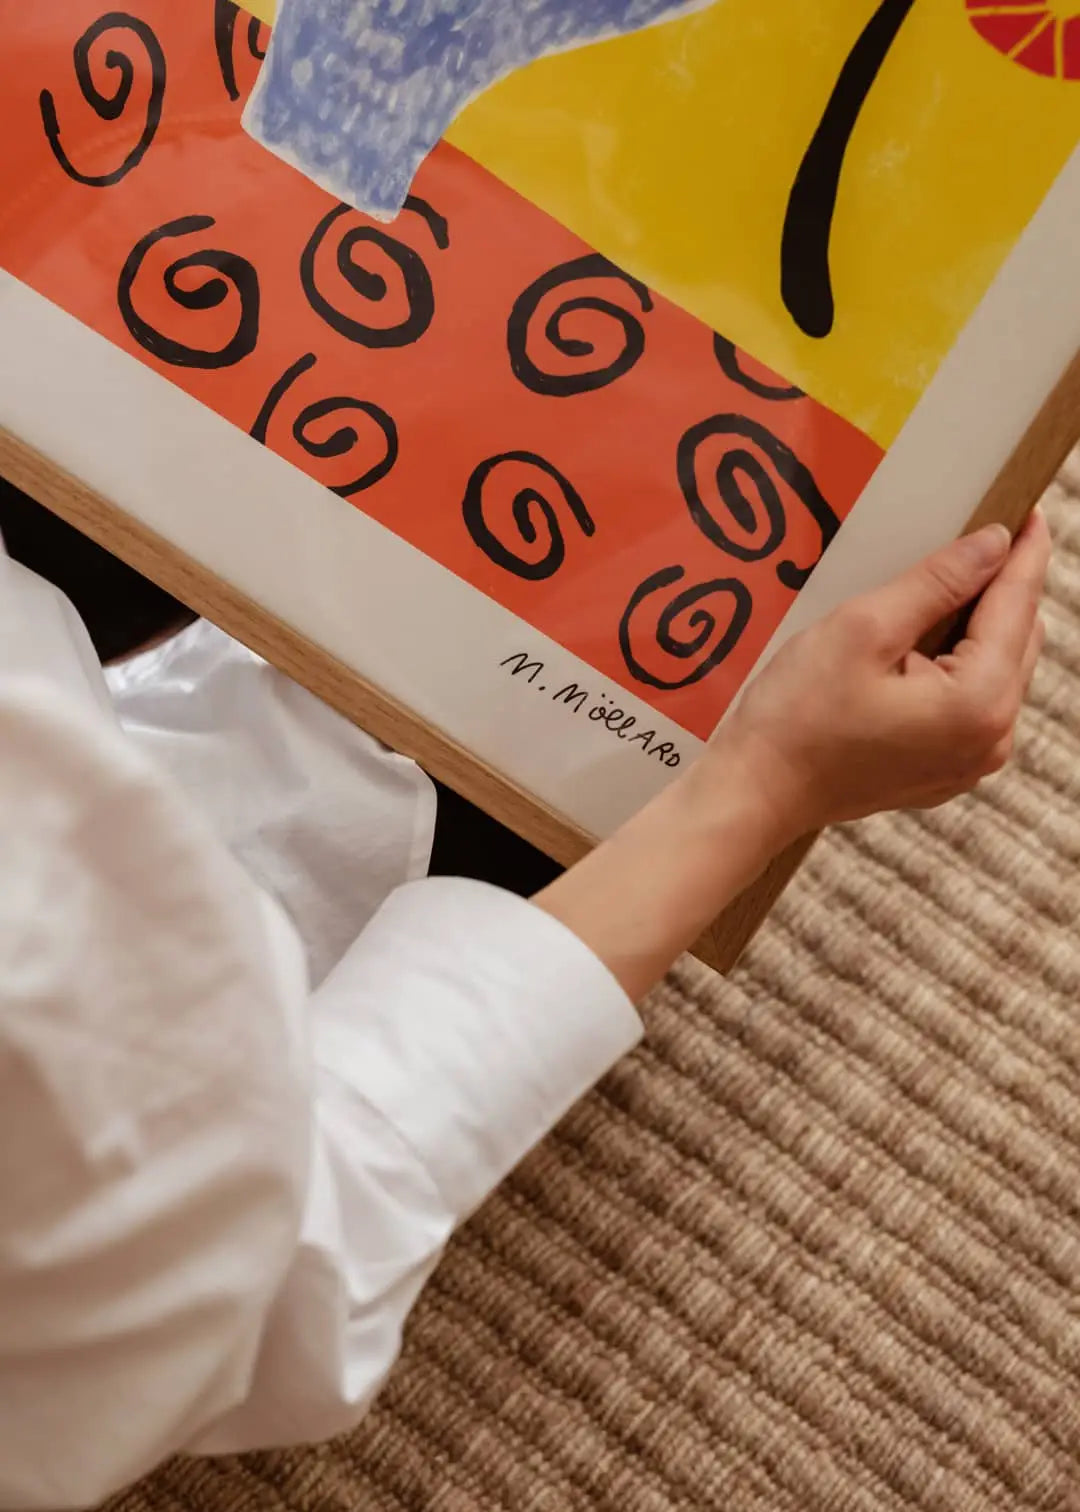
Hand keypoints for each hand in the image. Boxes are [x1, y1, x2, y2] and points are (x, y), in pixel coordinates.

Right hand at [707, 510, 1050, 842]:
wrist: (756, 792)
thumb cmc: (797, 715)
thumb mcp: (863, 628)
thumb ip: (937, 582)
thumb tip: (993, 544)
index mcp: (978, 701)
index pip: (1017, 605)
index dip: (1024, 551)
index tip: (1028, 509)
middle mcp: (991, 738)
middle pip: (1019, 639)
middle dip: (1004, 588)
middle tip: (982, 539)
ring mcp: (970, 762)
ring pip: (1000, 672)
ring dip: (982, 627)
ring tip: (948, 587)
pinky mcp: (945, 771)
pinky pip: (974, 704)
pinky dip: (962, 666)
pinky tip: (926, 644)